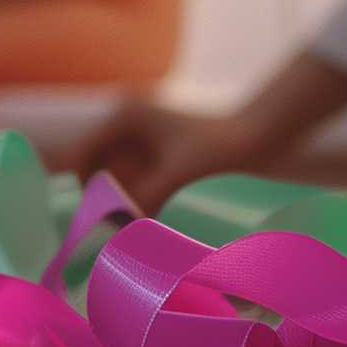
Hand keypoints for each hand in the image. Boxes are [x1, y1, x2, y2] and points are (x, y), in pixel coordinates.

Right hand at [79, 99, 266, 210]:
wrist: (263, 135)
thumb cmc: (221, 148)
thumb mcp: (178, 174)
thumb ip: (145, 199)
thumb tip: (116, 229)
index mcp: (124, 117)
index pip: (84, 154)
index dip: (84, 187)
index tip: (90, 218)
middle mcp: (127, 123)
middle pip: (97, 166)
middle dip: (103, 197)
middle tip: (111, 228)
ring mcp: (141, 136)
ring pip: (115, 175)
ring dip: (120, 201)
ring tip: (129, 227)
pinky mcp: (156, 150)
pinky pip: (134, 178)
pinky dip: (137, 198)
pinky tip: (147, 217)